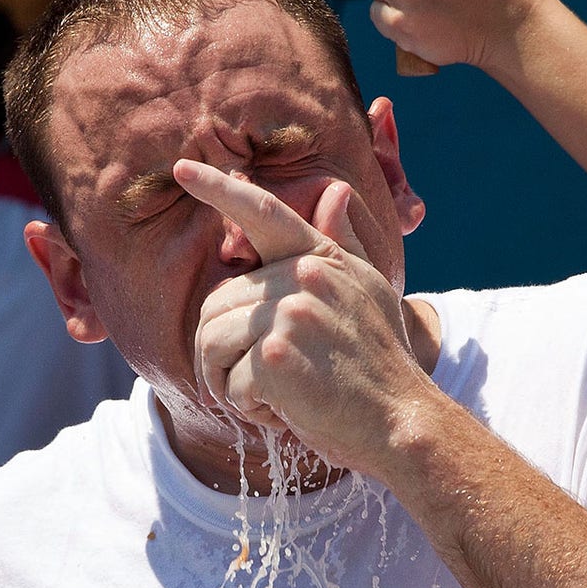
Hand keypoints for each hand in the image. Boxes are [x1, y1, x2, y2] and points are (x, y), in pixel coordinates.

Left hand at [176, 159, 429, 468]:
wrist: (404, 419)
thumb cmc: (382, 363)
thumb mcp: (370, 292)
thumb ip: (344, 243)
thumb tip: (335, 191)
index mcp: (322, 258)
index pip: (263, 213)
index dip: (220, 189)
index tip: (183, 168)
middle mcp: (305, 275)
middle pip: (217, 302)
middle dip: (222, 350)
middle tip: (257, 381)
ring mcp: (291, 312)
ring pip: (211, 340)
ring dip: (227, 381)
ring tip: (267, 397)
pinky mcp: (277, 355)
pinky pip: (228, 380)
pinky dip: (247, 407)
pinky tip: (282, 412)